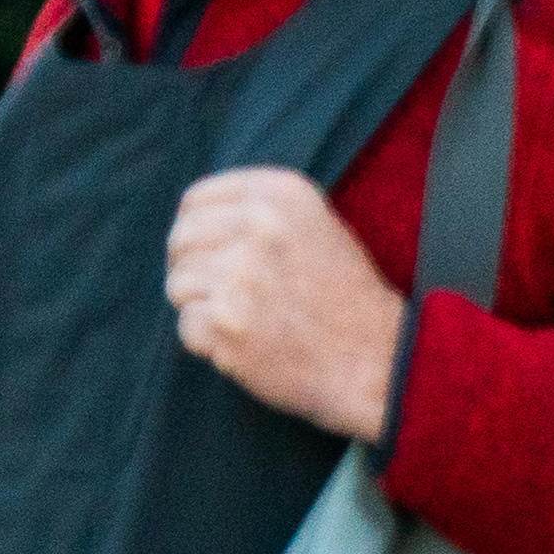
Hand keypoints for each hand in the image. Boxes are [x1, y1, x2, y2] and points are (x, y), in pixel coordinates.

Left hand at [166, 168, 408, 441]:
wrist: (375, 360)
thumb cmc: (343, 297)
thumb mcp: (315, 227)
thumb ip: (258, 213)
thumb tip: (191, 219)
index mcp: (280, 193)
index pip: (196, 199)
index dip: (194, 230)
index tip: (208, 254)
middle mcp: (259, 225)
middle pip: (180, 239)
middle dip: (190, 269)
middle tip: (218, 294)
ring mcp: (241, 275)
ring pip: (177, 283)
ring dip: (198, 307)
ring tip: (239, 319)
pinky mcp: (228, 323)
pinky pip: (187, 326)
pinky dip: (207, 342)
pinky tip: (244, 344)